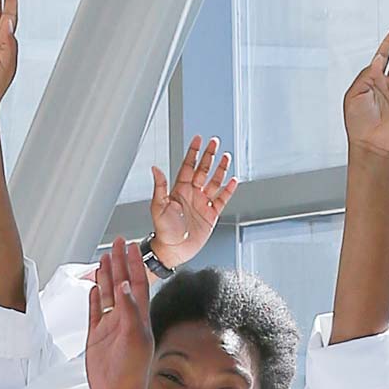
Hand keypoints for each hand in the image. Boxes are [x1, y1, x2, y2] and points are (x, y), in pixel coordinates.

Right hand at [85, 237, 155, 388]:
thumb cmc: (132, 372)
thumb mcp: (134, 338)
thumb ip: (128, 310)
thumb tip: (125, 285)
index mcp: (139, 317)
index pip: (137, 283)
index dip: (134, 264)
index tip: (131, 246)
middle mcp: (125, 318)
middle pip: (122, 284)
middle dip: (120, 263)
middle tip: (117, 243)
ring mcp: (110, 326)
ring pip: (108, 294)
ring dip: (107, 276)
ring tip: (104, 258)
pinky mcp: (97, 335)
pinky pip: (95, 311)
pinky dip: (94, 297)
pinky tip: (94, 286)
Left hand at [148, 136, 237, 268]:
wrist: (173, 250)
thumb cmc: (163, 230)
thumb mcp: (158, 207)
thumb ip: (160, 187)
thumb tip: (155, 168)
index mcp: (179, 190)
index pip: (188, 165)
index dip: (193, 152)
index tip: (198, 139)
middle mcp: (192, 194)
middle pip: (203, 169)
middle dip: (209, 155)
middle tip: (215, 142)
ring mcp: (202, 203)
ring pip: (214, 181)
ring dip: (220, 169)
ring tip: (226, 157)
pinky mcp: (211, 214)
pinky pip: (222, 199)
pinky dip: (228, 190)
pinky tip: (233, 181)